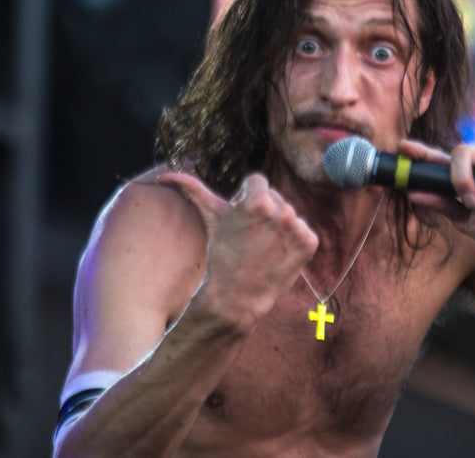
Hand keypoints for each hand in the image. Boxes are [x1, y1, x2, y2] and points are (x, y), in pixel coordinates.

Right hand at [158, 171, 318, 327]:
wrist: (237, 297)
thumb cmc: (220, 254)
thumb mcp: (210, 217)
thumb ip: (193, 190)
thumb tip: (164, 176)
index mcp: (258, 199)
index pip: (257, 181)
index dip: (245, 199)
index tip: (240, 219)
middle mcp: (283, 210)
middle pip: (273, 197)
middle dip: (262, 212)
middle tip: (249, 237)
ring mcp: (298, 227)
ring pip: (287, 214)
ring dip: (277, 226)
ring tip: (262, 247)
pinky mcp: (310, 243)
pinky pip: (302, 231)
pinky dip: (292, 242)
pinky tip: (277, 254)